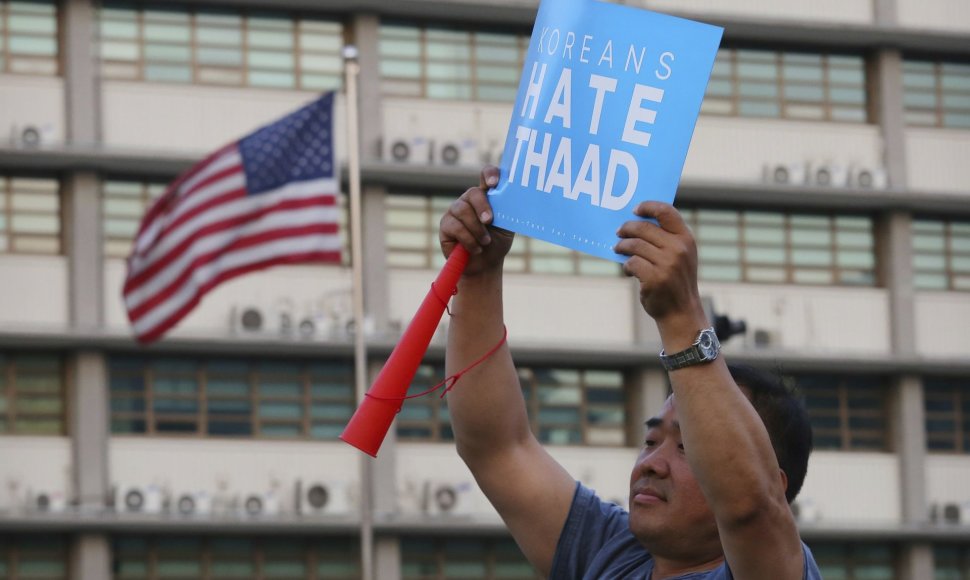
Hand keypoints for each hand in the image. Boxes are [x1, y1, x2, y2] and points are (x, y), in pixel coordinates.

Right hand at [439, 166, 514, 276]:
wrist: (485, 265)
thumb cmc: (497, 242)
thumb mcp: (507, 226)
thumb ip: (507, 211)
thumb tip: (510, 199)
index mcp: (487, 195)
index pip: (487, 175)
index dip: (489, 174)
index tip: (493, 183)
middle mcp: (469, 200)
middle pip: (473, 192)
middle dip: (482, 206)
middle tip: (489, 221)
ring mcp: (455, 211)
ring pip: (463, 210)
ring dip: (477, 229)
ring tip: (486, 242)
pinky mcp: (446, 225)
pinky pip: (456, 227)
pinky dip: (469, 240)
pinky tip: (476, 248)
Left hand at [615, 202, 705, 326]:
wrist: (681, 312)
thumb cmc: (675, 281)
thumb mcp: (680, 256)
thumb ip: (666, 239)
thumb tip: (634, 223)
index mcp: (686, 239)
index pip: (666, 211)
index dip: (648, 206)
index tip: (635, 210)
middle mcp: (678, 249)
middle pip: (644, 228)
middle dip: (627, 228)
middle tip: (618, 232)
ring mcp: (667, 264)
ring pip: (635, 245)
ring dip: (622, 246)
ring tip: (618, 249)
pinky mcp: (655, 278)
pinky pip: (632, 263)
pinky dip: (626, 265)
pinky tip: (628, 269)